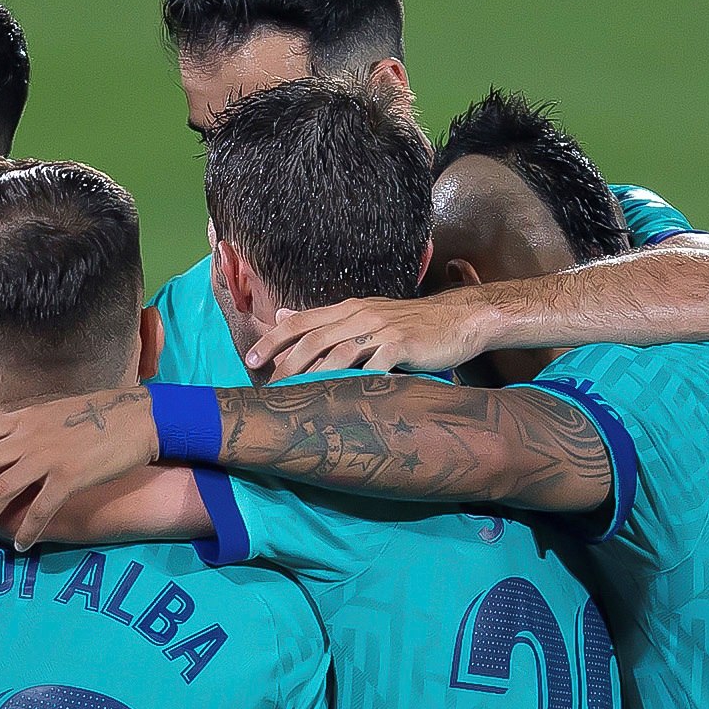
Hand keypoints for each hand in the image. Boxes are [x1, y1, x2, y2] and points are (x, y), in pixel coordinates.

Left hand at [0, 389, 157, 549]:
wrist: (138, 418)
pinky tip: (22, 544)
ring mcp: (47, 457)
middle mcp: (28, 437)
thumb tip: (4, 445)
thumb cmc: (97, 417)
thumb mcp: (51, 413)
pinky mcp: (70, 477)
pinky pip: (38, 510)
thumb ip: (25, 428)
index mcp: (21, 419)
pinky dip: (26, 531)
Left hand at [245, 292, 496, 378]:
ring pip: (338, 352)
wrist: (458, 318)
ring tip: (296, 399)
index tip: (251, 361)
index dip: (273, 340)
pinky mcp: (403, 344)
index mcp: (348, 309)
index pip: (300, 321)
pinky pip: (375, 364)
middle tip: (268, 389)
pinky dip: (357, 381)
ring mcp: (382, 329)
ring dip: (314, 377)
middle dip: (286, 365)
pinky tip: (343, 399)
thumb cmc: (410, 323)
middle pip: (313, 340)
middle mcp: (360, 315)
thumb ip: (325, 319)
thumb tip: (283, 316)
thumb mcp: (364, 314)